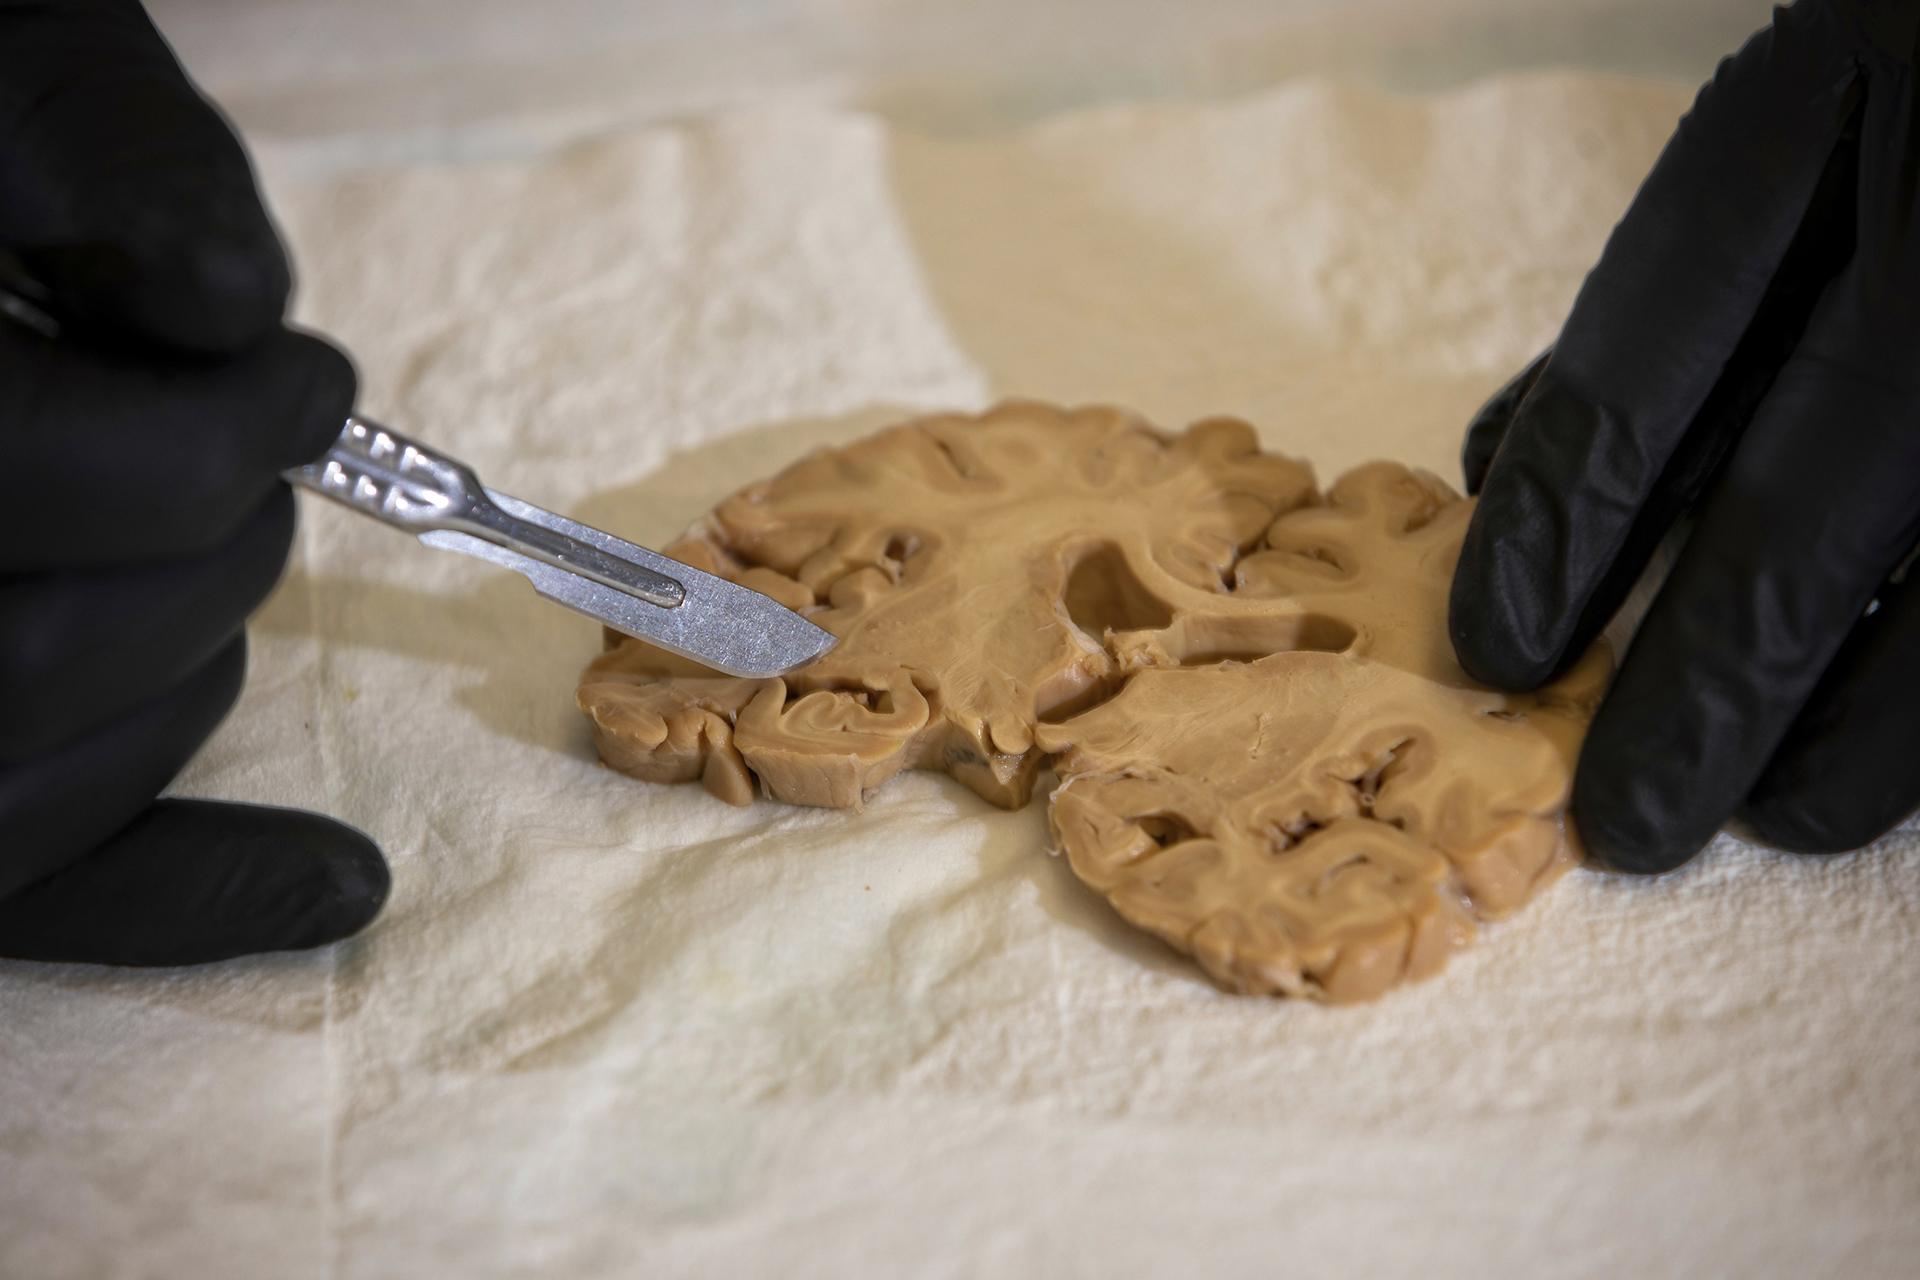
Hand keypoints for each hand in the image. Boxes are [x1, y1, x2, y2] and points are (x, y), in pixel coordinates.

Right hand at [0, 0, 387, 962]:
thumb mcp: (0, 67)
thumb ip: (104, 159)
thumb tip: (237, 311)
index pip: (25, 473)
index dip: (216, 437)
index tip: (311, 380)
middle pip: (34, 658)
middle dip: (218, 551)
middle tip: (270, 457)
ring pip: (19, 797)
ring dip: (190, 686)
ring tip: (221, 554)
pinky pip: (24, 888)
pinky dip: (185, 894)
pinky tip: (340, 883)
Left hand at [1449, 0, 1918, 872]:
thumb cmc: (1916, 90)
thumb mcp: (1789, 132)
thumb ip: (1666, 299)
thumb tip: (1494, 467)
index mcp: (1833, 93)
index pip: (1650, 359)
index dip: (1563, 524)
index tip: (1497, 646)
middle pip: (1804, 505)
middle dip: (1700, 683)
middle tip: (1621, 815)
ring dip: (1853, 723)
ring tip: (1768, 816)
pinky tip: (1886, 755)